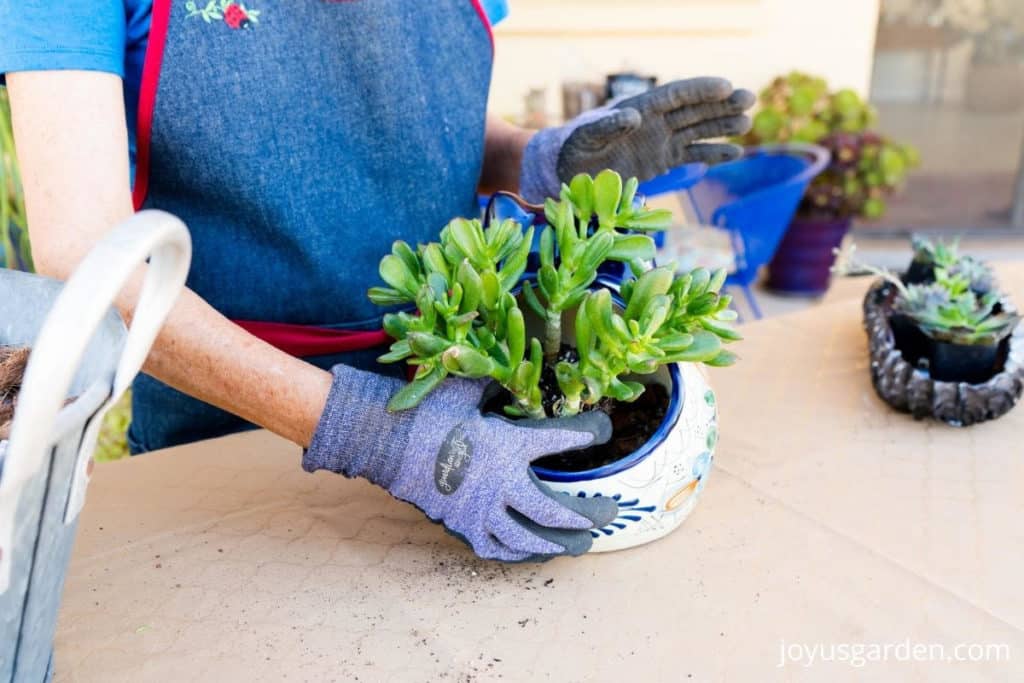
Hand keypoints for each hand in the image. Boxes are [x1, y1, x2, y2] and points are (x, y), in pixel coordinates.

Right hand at [304, 366, 618, 561]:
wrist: (384, 442)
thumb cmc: (426, 411)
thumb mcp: (466, 388)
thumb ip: (498, 380)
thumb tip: (516, 365)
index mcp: (507, 446)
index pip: (561, 441)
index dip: (587, 434)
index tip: (602, 431)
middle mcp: (501, 485)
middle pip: (555, 511)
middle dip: (587, 515)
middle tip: (609, 513)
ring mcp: (481, 512)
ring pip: (530, 539)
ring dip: (560, 543)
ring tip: (582, 544)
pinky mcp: (462, 526)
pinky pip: (497, 548)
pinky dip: (518, 552)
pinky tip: (533, 551)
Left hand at [520, 77, 754, 201]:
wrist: (569, 173)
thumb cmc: (574, 149)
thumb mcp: (586, 137)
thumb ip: (609, 126)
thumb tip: (635, 116)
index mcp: (639, 109)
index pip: (675, 95)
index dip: (700, 90)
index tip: (725, 87)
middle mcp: (654, 122)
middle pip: (694, 109)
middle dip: (721, 104)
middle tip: (750, 99)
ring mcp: (660, 141)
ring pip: (698, 130)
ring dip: (722, 126)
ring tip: (747, 123)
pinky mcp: (662, 161)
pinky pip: (692, 155)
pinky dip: (713, 154)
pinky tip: (736, 153)